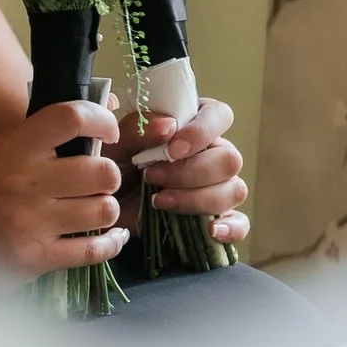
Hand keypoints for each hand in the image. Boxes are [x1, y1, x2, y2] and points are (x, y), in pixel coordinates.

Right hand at [0, 102, 126, 273]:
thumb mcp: (5, 147)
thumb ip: (48, 133)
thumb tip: (107, 113)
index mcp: (16, 148)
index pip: (70, 119)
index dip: (101, 120)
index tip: (107, 133)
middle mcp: (25, 183)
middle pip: (102, 172)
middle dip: (107, 176)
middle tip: (96, 181)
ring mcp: (32, 223)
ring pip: (104, 211)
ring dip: (106, 209)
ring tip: (94, 208)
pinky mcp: (37, 257)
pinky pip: (95, 250)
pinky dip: (111, 243)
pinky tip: (110, 237)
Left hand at [122, 93, 248, 245]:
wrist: (105, 204)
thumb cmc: (114, 164)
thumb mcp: (116, 143)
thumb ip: (138, 129)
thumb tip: (169, 125)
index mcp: (193, 124)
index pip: (219, 115)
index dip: (202, 132)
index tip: (173, 149)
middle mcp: (213, 153)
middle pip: (229, 159)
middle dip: (191, 172)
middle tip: (152, 177)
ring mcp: (219, 186)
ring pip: (235, 190)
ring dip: (197, 199)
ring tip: (159, 201)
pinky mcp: (217, 217)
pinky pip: (241, 223)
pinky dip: (231, 227)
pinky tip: (211, 230)